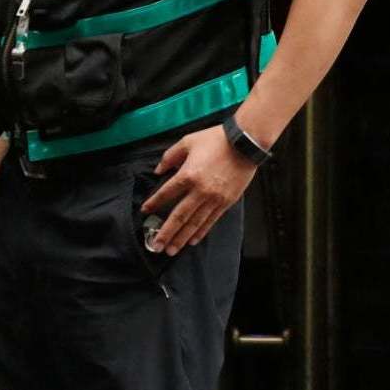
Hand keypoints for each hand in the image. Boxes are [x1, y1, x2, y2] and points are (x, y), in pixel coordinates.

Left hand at [141, 126, 255, 255]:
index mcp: (188, 174)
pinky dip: (201, 232)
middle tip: (157, 246)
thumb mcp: (188, 141)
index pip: (166, 193)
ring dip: (182, 238)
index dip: (154, 203)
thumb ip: (170, 156)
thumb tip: (158, 170)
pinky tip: (192, 240)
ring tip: (172, 249)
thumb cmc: (216, 139)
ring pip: (194, 223)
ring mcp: (213, 199)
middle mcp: (199, 191)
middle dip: (166, 233)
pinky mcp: (225, 202)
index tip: (145, 211)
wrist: (244, 143)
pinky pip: (210, 221)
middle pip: (179, 216)